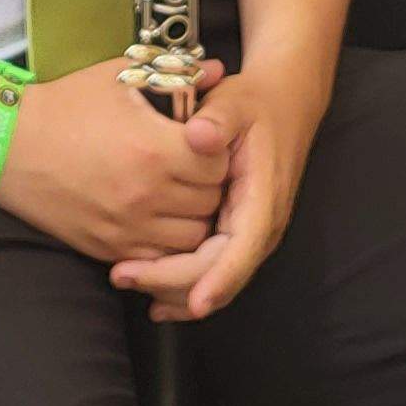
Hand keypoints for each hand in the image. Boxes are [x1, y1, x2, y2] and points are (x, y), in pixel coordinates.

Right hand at [0, 56, 233, 266]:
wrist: (8, 145)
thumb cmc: (66, 105)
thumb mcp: (118, 76)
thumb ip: (174, 72)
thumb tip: (217, 70)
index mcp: (154, 149)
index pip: (219, 163)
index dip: (219, 151)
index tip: (205, 141)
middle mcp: (145, 195)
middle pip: (211, 202)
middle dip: (211, 183)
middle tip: (198, 166)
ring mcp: (127, 228)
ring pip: (193, 237)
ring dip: (194, 215)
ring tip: (181, 192)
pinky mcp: (109, 249)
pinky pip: (161, 258)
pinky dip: (168, 241)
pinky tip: (158, 216)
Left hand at [112, 59, 319, 322]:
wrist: (282, 104)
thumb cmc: (254, 104)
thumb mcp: (235, 102)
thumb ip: (217, 118)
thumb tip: (198, 135)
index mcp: (263, 200)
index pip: (243, 250)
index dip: (220, 279)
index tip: (196, 303)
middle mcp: (261, 228)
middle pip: (220, 275)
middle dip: (173, 284)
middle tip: (122, 276)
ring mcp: (248, 236)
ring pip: (215, 282)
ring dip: (173, 290)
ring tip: (126, 281)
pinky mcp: (235, 235)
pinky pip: (211, 272)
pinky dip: (183, 287)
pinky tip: (153, 296)